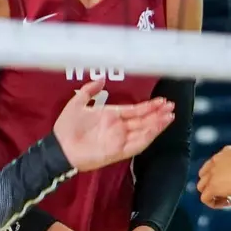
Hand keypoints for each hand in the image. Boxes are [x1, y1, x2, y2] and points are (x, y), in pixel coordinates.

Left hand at [52, 80, 175, 171]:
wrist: (60, 147)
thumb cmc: (66, 127)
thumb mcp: (77, 102)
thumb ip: (89, 90)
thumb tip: (101, 78)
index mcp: (111, 116)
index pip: (135, 110)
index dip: (149, 106)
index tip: (161, 100)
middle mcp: (118, 128)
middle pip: (144, 120)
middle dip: (158, 113)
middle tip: (171, 106)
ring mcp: (120, 140)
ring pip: (144, 131)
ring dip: (157, 124)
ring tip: (170, 116)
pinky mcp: (119, 151)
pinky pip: (137, 144)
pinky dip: (148, 136)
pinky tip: (157, 128)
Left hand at [196, 146, 230, 208]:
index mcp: (224, 153)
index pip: (214, 164)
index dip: (220, 175)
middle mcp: (215, 161)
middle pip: (204, 175)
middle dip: (213, 184)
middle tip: (229, 190)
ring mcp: (212, 174)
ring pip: (201, 186)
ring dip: (212, 194)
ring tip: (227, 199)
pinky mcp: (212, 186)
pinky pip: (204, 198)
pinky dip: (214, 203)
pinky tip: (229, 202)